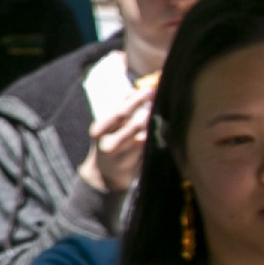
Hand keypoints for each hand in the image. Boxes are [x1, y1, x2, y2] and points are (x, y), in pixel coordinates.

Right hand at [82, 79, 155, 193]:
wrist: (104, 175)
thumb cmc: (107, 143)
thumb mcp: (105, 126)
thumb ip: (118, 109)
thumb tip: (133, 91)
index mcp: (99, 131)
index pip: (120, 113)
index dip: (137, 100)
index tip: (150, 90)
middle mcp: (109, 145)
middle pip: (135, 125)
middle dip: (150, 111)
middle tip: (160, 99)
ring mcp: (124, 157)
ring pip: (146, 136)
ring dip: (156, 123)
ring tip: (163, 113)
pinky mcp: (136, 165)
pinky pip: (151, 147)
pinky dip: (158, 135)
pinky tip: (164, 127)